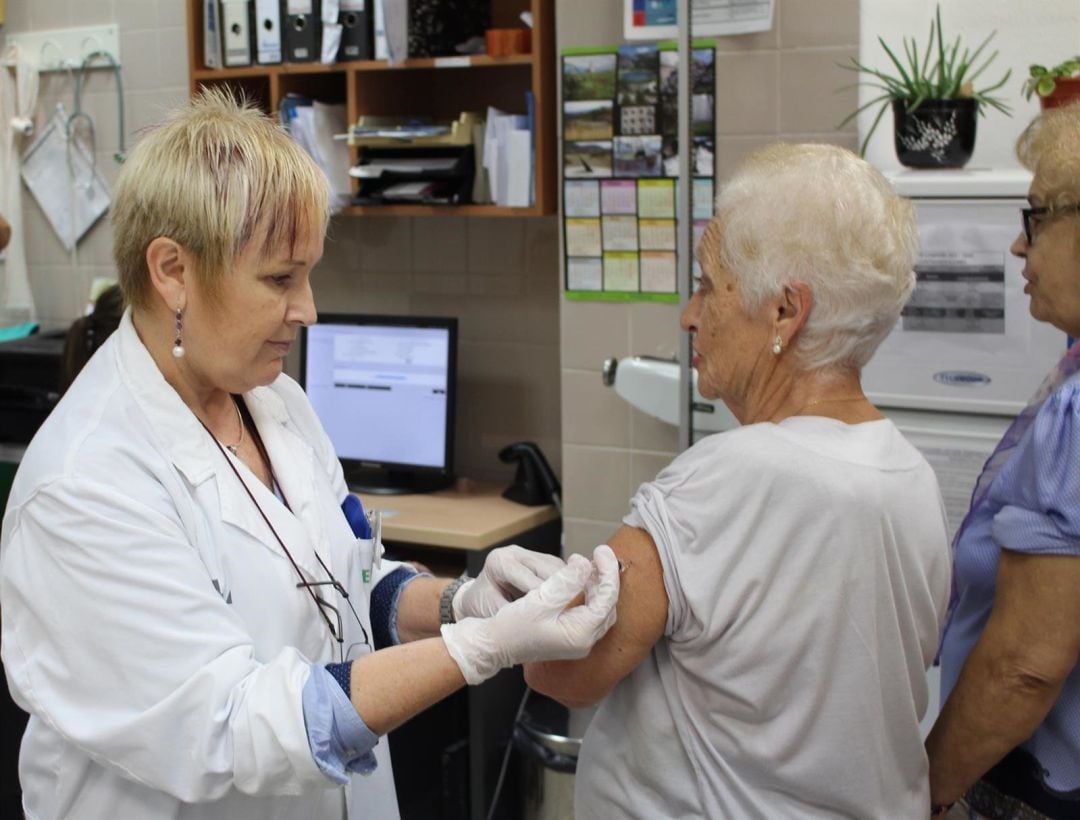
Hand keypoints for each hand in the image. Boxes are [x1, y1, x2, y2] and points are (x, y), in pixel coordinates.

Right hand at [441, 546, 619, 684]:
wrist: (491, 646)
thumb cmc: (510, 626)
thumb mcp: (539, 599)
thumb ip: (566, 581)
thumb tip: (585, 563)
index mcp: (580, 634)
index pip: (607, 598)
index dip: (608, 570)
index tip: (601, 549)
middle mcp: (583, 642)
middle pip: (607, 605)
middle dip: (606, 578)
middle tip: (599, 554)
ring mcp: (577, 642)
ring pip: (599, 609)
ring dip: (597, 586)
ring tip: (590, 564)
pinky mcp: (569, 638)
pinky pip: (588, 613)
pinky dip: (588, 595)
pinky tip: (579, 580)